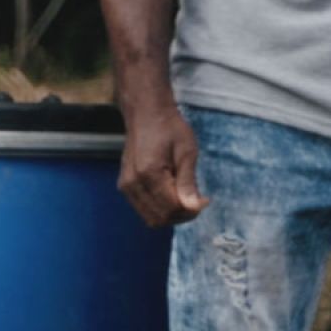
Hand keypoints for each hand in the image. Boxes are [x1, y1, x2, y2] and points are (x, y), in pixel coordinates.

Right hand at [117, 103, 208, 227]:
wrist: (146, 113)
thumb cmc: (169, 127)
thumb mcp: (186, 151)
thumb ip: (188, 182)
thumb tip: (194, 208)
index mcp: (148, 173)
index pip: (171, 208)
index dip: (191, 210)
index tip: (205, 200)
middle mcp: (133, 183)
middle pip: (160, 217)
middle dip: (182, 215)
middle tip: (197, 200)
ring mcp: (126, 185)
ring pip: (151, 217)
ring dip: (171, 214)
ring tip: (185, 196)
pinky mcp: (125, 186)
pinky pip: (144, 209)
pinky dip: (160, 208)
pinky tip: (172, 194)